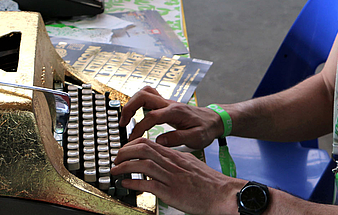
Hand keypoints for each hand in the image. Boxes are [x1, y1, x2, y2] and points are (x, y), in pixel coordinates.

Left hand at [111, 137, 241, 214]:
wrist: (222, 193)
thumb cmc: (208, 182)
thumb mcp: (190, 163)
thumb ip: (175, 161)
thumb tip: (161, 160)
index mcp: (175, 156)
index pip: (149, 143)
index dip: (132, 144)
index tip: (124, 150)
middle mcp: (172, 163)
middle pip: (143, 149)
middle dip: (124, 152)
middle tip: (116, 159)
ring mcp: (171, 177)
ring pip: (142, 165)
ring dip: (124, 167)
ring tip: (115, 171)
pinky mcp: (171, 192)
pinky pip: (148, 184)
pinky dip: (134, 183)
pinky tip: (126, 184)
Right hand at [120, 86, 223, 148]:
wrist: (214, 119)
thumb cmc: (206, 129)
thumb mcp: (196, 138)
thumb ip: (177, 139)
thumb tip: (159, 140)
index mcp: (175, 112)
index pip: (151, 116)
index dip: (139, 128)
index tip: (132, 139)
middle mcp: (169, 104)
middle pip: (143, 96)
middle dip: (129, 108)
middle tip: (122, 123)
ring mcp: (167, 102)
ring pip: (144, 93)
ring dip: (132, 103)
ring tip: (126, 119)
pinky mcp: (166, 105)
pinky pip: (149, 97)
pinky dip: (139, 103)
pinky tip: (136, 115)